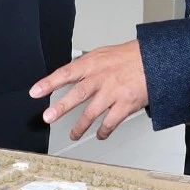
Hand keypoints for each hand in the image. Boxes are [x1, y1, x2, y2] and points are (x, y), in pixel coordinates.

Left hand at [30, 40, 148, 140]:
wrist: (155, 61)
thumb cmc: (129, 57)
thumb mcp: (102, 55)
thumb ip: (86, 67)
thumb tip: (68, 76)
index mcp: (93, 64)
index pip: (66, 73)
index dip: (49, 82)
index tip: (35, 92)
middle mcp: (101, 78)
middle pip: (78, 94)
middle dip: (61, 108)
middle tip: (48, 117)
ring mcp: (113, 93)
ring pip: (92, 113)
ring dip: (80, 126)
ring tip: (73, 135)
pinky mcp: (126, 104)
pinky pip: (111, 122)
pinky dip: (103, 131)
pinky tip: (100, 135)